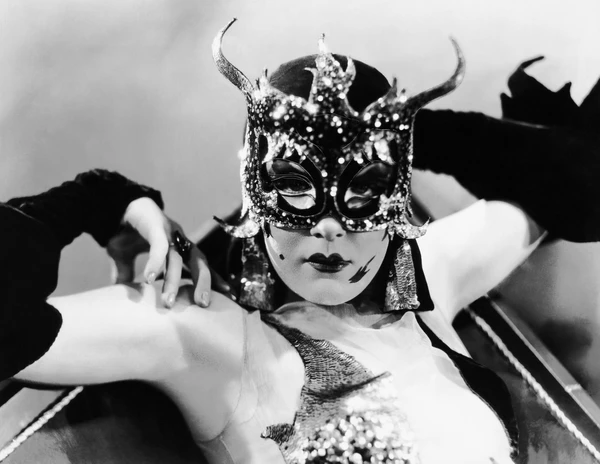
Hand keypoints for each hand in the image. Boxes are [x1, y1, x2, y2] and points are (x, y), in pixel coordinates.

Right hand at [106, 197, 227, 307]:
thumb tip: (119, 291)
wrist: (111, 204)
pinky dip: (155, 263)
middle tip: (203, 304)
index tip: (226, 294)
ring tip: (168, 302)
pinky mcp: (154, 226)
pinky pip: (158, 247)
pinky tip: (148, 279)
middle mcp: (178, 239)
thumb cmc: (125, 230)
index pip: (200, 264)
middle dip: (203, 283)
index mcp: (178, 245)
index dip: (212, 278)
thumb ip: (126, 273)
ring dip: (173, 281)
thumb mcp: (125, 257)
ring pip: (177, 259)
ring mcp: (168, 232)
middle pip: (198, 262)